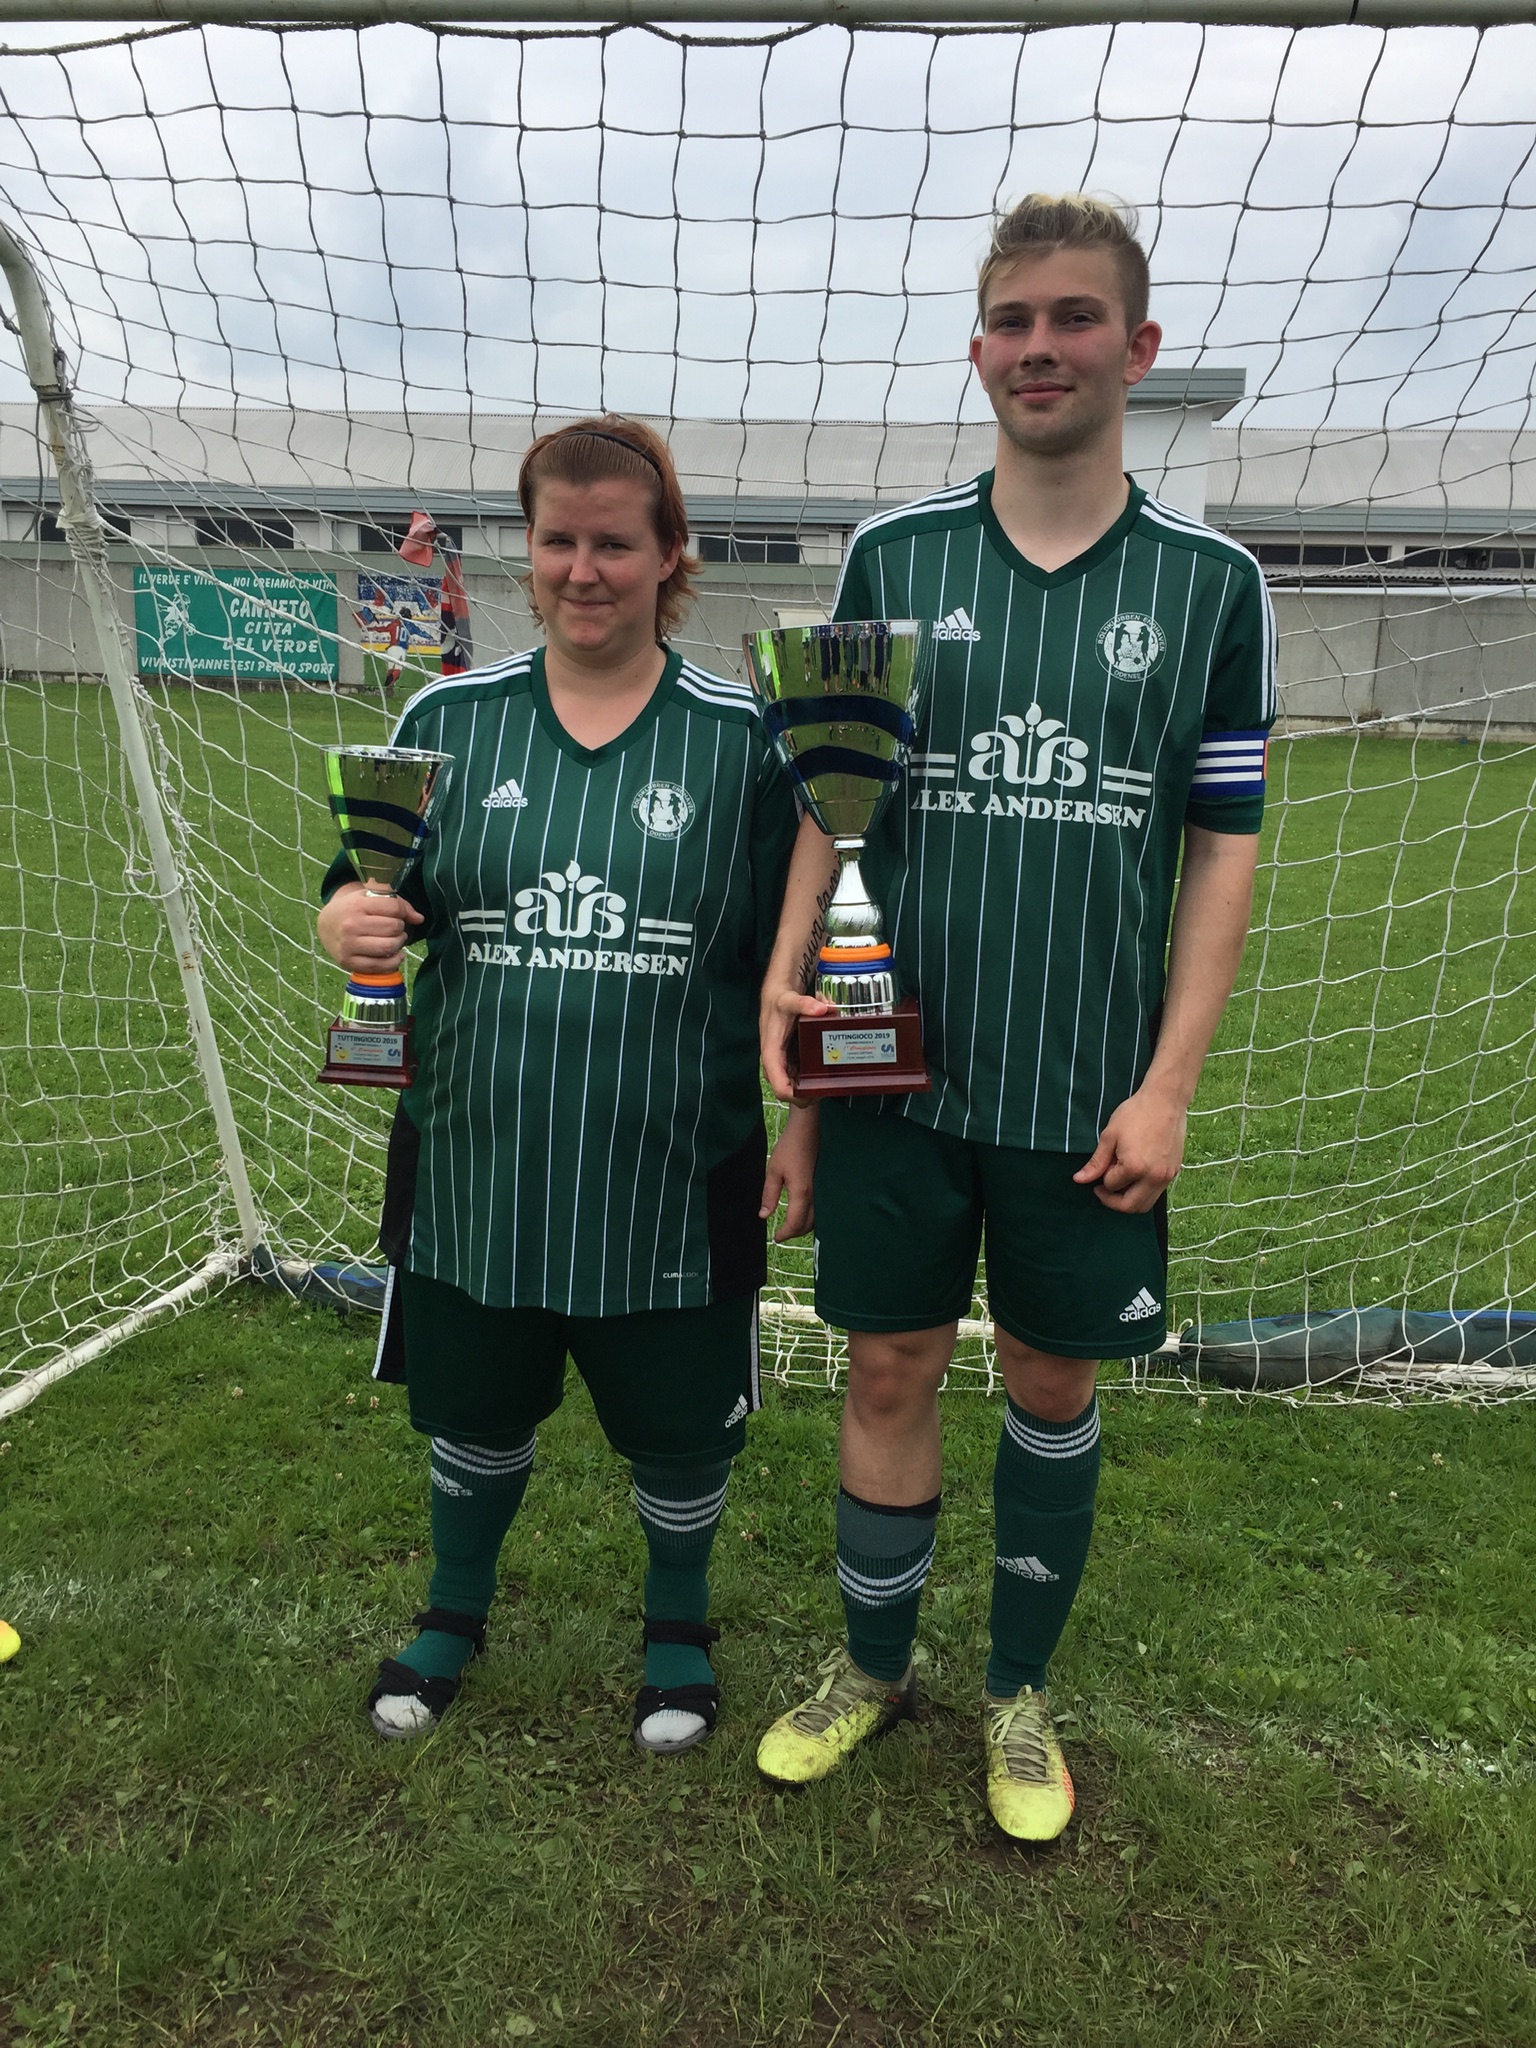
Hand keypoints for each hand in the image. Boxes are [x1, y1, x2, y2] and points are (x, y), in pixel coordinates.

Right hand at [317, 881, 424, 974]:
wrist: (325, 926)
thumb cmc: (352, 909)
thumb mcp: (369, 897)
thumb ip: (396, 903)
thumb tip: (419, 919)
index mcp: (356, 905)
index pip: (394, 907)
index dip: (403, 911)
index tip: (399, 914)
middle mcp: (351, 925)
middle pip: (394, 927)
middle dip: (400, 928)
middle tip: (396, 928)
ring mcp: (348, 945)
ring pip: (389, 947)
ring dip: (399, 944)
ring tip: (396, 940)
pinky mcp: (348, 962)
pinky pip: (380, 966)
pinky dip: (394, 961)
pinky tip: (395, 955)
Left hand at [759, 1105, 818, 1240]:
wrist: (809, 1130)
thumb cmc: (790, 1147)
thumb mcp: (773, 1170)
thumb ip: (769, 1194)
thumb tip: (764, 1216)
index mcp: (801, 1193)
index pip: (795, 1223)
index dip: (785, 1233)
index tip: (776, 1237)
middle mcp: (815, 1195)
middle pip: (808, 1225)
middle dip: (795, 1233)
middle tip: (782, 1234)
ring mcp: (822, 1190)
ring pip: (817, 1218)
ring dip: (804, 1226)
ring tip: (791, 1226)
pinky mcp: (825, 1185)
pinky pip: (821, 1208)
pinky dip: (812, 1216)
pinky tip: (803, 1213)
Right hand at [760, 986, 836, 1103]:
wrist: (777, 997)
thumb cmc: (779, 1002)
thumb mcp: (790, 1001)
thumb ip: (805, 1004)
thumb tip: (824, 1008)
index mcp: (772, 1056)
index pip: (781, 1089)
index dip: (798, 1096)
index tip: (817, 1092)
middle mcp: (776, 1064)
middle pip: (792, 1093)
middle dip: (811, 1093)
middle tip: (831, 1085)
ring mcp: (784, 1064)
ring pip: (798, 1087)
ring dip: (814, 1085)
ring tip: (832, 1075)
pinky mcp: (791, 1061)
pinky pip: (802, 1076)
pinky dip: (814, 1075)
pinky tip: (826, 1067)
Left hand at [1072, 1087, 1186, 1212]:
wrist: (1165, 1100)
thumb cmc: (1135, 1113)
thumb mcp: (1110, 1136)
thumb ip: (1096, 1163)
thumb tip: (1078, 1180)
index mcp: (1135, 1167)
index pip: (1111, 1186)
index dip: (1102, 1178)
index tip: (1103, 1164)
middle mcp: (1153, 1177)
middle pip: (1130, 1206)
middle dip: (1112, 1201)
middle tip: (1102, 1190)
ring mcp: (1167, 1176)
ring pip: (1145, 1205)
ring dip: (1129, 1201)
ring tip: (1119, 1185)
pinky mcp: (1174, 1172)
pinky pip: (1156, 1193)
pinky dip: (1142, 1192)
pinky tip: (1135, 1177)